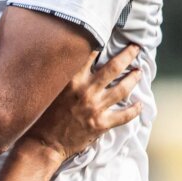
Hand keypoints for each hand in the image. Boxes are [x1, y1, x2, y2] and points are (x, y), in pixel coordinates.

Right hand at [21, 45, 143, 161]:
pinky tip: (139, 104)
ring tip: (139, 72)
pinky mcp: (101, 124)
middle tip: (136, 49)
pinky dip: (134, 109)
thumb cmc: (42, 117)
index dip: (101, 43)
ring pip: (123, 88)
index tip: (109, 36)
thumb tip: (70, 62)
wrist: (43, 144)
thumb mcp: (48, 91)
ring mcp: (96, 107)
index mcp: (72, 80)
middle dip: (128, 55)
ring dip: (134, 78)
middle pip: (114, 67)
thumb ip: (62, 77)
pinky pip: (125, 115)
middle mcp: (86, 91)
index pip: (90, 55)